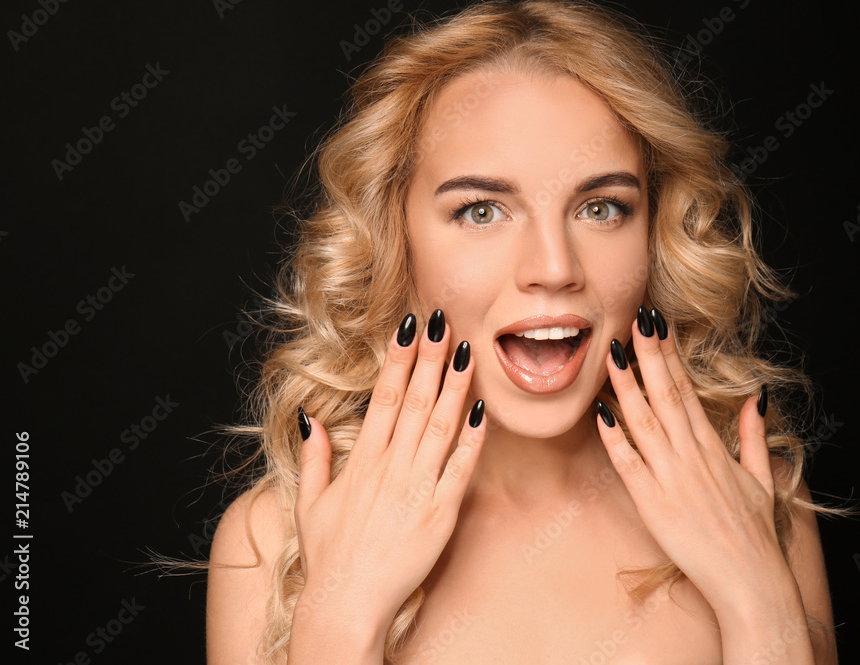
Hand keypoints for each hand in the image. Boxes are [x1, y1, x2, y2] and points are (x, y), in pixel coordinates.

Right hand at [292, 310, 485, 634]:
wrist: (346, 604)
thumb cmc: (329, 556)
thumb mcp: (310, 504)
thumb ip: (314, 458)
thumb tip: (312, 420)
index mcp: (362, 461)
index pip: (383, 396)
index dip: (398, 359)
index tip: (408, 327)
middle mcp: (390, 468)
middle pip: (414, 401)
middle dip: (429, 358)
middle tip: (443, 320)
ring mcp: (417, 489)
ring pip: (439, 426)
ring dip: (454, 387)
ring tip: (467, 352)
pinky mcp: (440, 514)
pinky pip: (460, 469)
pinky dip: (472, 439)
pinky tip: (483, 411)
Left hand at [596, 306, 786, 616]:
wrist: (751, 582)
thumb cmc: (755, 534)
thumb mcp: (762, 478)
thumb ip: (752, 436)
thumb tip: (755, 399)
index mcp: (712, 448)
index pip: (686, 389)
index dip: (668, 356)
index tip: (656, 326)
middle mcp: (691, 456)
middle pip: (665, 395)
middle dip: (648, 355)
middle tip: (634, 319)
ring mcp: (671, 479)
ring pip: (643, 422)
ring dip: (625, 386)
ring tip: (611, 353)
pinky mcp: (653, 504)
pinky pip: (628, 465)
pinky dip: (614, 438)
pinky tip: (599, 414)